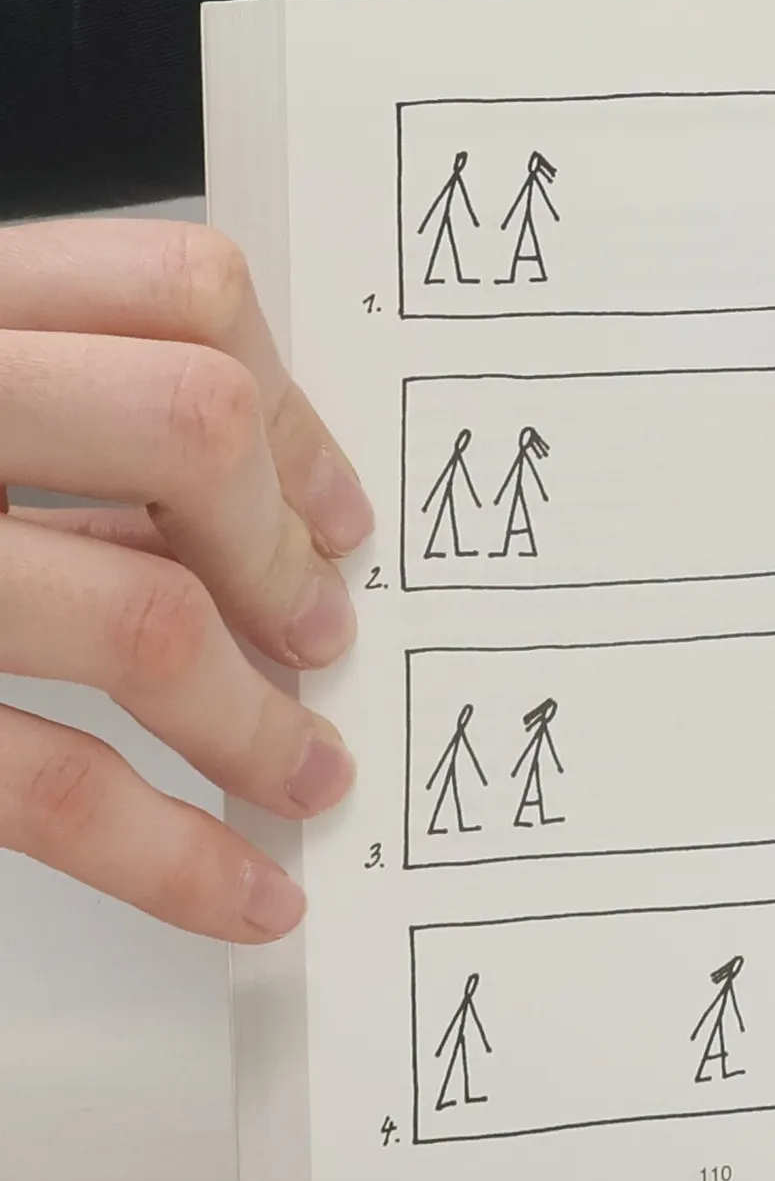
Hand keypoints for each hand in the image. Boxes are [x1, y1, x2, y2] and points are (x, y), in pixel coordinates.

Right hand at [0, 221, 371, 940]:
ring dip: (256, 721)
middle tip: (319, 633)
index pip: (173, 289)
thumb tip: (249, 490)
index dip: (293, 411)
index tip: (333, 510)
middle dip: (281, 550)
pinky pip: (41, 781)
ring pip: (134, 616)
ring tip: (304, 773)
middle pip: (187, 424)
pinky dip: (172, 855)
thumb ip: (35, 397)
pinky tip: (236, 890)